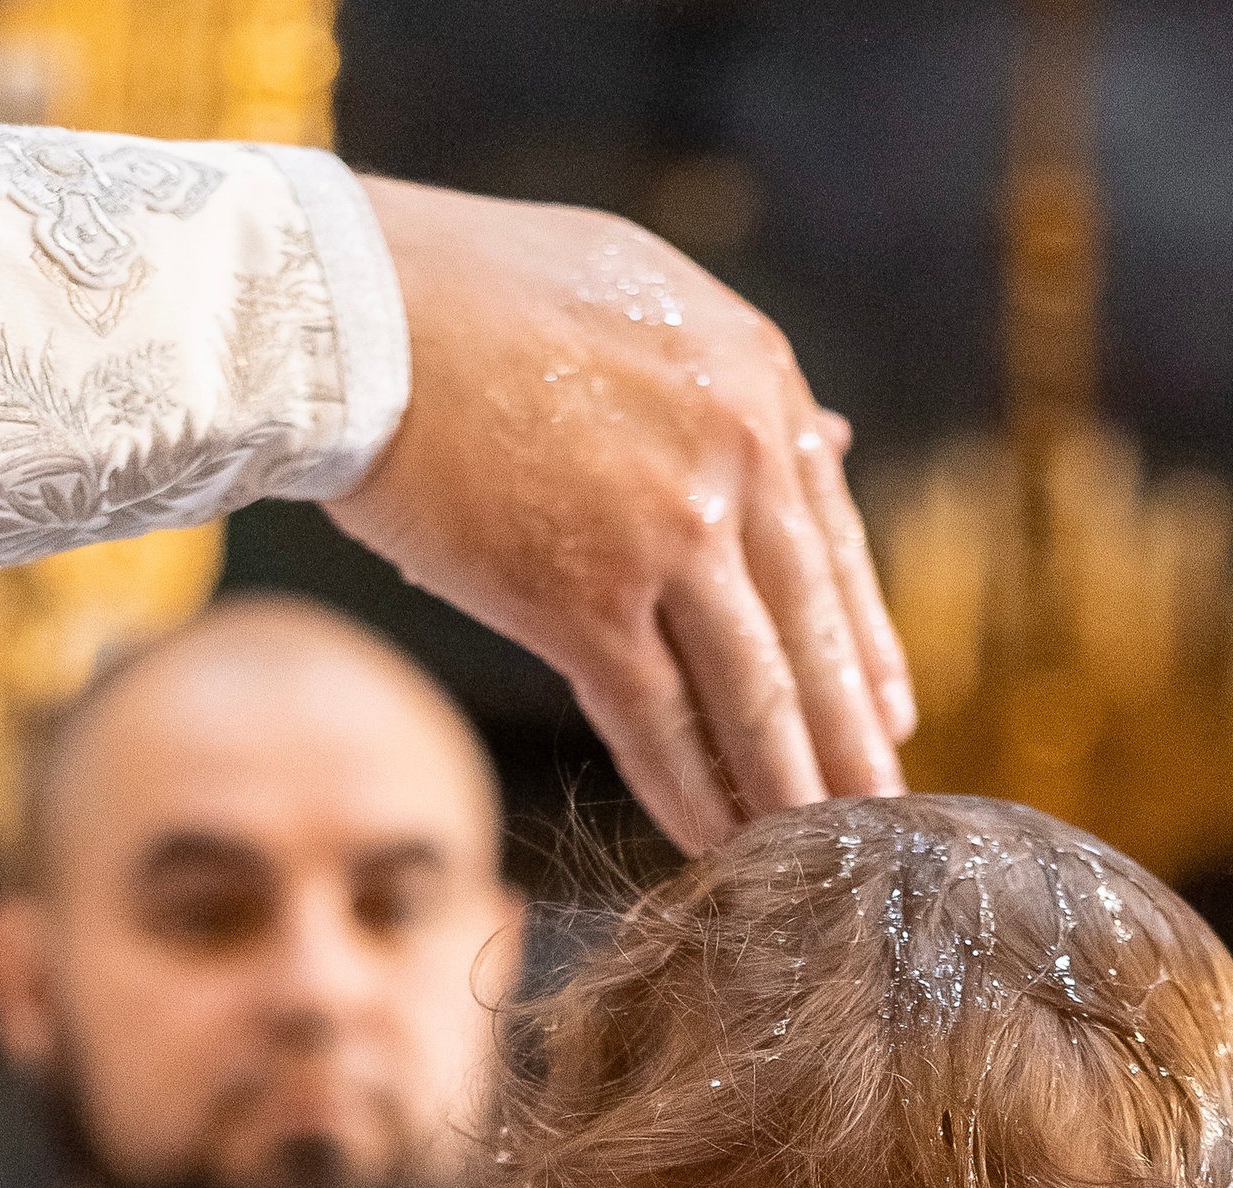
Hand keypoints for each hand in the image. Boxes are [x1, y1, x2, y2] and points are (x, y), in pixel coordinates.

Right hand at [332, 184, 914, 852]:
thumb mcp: (638, 294)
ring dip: (786, 788)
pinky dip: (688, 790)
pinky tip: (713, 840)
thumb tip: (828, 445)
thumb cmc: (468, 289)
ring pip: (752, 692)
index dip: (863, 644)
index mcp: (755, 381)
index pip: (833, 539)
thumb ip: (734, 384)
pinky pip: (658, 721)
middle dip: (848, 742)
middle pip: (811, 632)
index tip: (886, 717)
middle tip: (881, 820)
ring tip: (813, 853)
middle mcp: (732, 458)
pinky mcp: (584, 600)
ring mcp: (667, 535)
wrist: (346, 305)